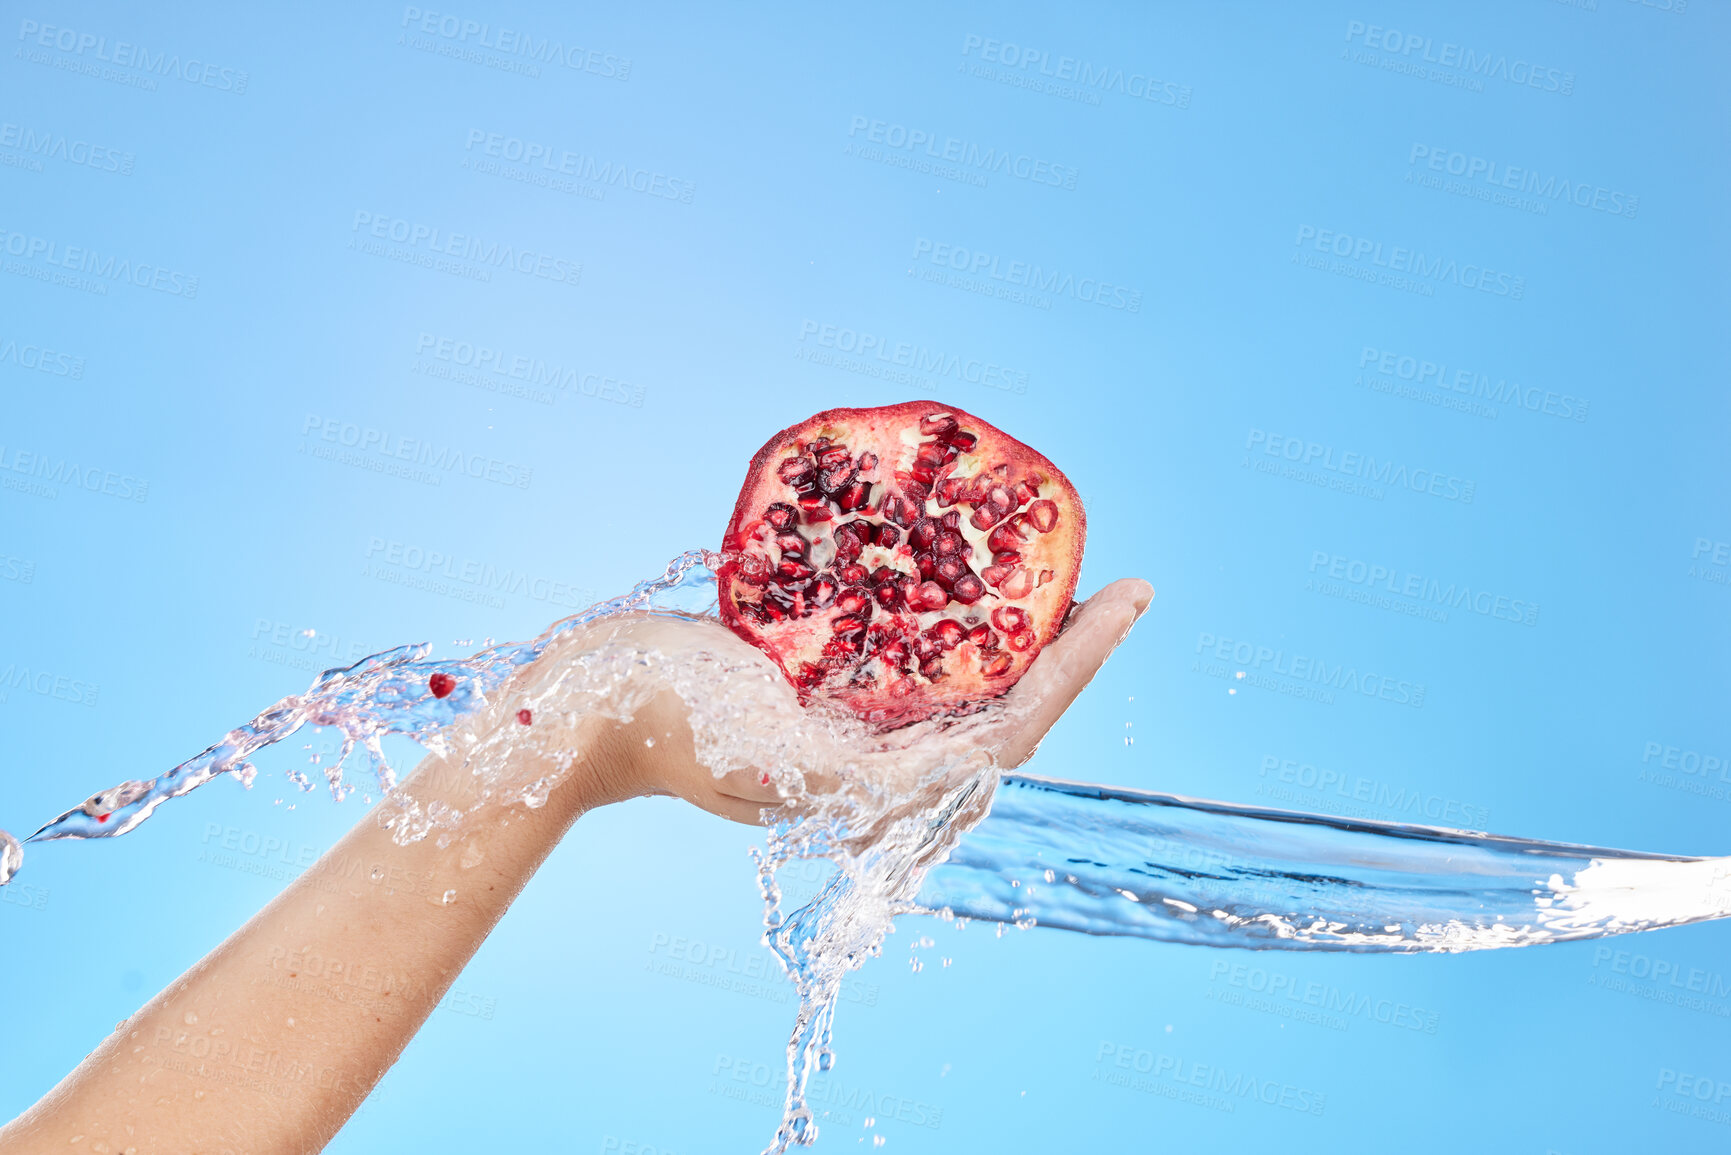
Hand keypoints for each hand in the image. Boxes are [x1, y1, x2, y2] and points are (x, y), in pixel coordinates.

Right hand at [510, 579, 1151, 824]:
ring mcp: (851, 720)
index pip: (1012, 730)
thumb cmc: (657, 722)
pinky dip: (946, 610)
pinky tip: (960, 564)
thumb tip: (954, 774)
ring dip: (1015, 628)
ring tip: (1054, 566)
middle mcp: (877, 755)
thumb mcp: (756, 753)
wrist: (581, 707)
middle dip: (1066, 646)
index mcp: (876, 784)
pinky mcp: (822, 685)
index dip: (1078, 667)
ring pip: (964, 677)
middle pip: (1004, 704)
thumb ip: (847, 777)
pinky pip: (906, 649)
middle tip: (1116, 583)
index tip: (1128, 597)